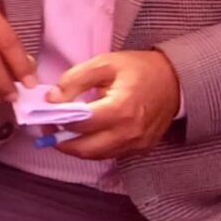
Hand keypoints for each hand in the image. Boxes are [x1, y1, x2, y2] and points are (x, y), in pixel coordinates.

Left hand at [53, 48, 179, 158]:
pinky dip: (93, 148)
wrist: (175, 81)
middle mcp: (129, 133)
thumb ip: (74, 80)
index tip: (45, 111)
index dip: (57, 119)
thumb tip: (52, 99)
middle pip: (85, 149)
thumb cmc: (139, 69)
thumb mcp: (104, 64)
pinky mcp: (140, 149)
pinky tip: (85, 134)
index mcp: (121, 109)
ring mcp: (136, 144)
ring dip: (75, 147)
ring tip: (63, 130)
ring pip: (95, 156)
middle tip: (48, 127)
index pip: (80, 124)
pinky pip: (110, 155)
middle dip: (60, 141)